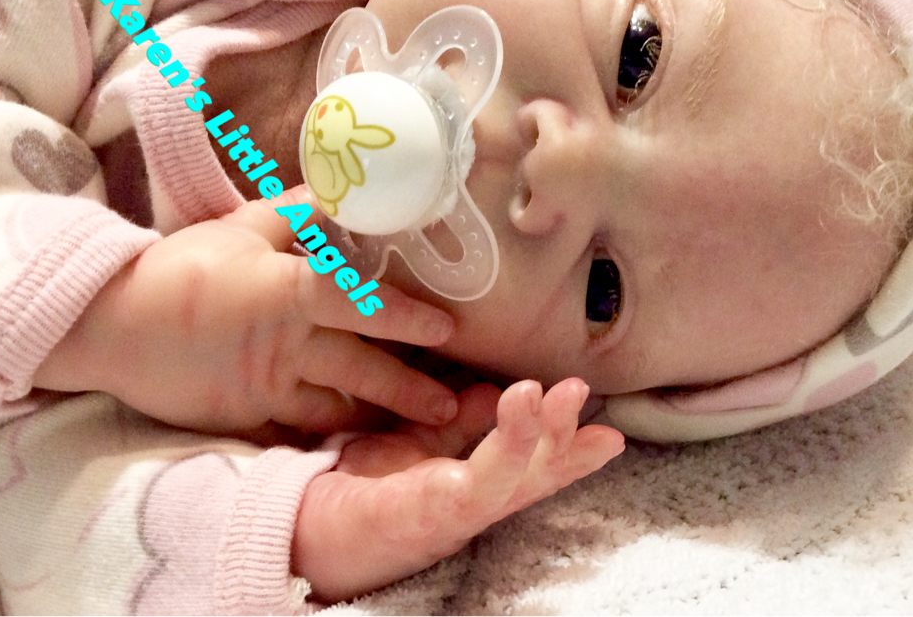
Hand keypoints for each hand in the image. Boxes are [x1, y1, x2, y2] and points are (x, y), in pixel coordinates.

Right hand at [34, 186, 458, 432]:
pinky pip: (296, 431)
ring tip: (422, 430)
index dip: (407, 318)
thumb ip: (293, 214)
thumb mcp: (238, 228)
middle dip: (411, 390)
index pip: (361, 304)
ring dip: (382, 418)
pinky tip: (357, 445)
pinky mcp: (245, 416)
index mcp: (288, 291)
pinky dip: (329, 438)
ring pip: (337, 408)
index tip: (447, 331)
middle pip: (362, 369)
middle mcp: (286, 344)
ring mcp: (266, 386)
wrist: (110, 323)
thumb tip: (338, 189)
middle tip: (454, 408)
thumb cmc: (178, 268)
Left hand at [293, 378, 625, 601]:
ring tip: (539, 393)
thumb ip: (456, 419)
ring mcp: (448, 514)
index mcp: (472, 482)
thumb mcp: (416, 440)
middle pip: (532, 475)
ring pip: (508, 480)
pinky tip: (503, 414)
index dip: (573, 450)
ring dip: (532, 438)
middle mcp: (470, 502)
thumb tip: (498, 387)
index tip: (611, 431)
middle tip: (580, 392)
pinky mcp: (417, 515)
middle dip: (564, 439)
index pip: (533, 464)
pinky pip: (464, 485)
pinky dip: (494, 452)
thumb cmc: (363, 484)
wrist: (300, 525)